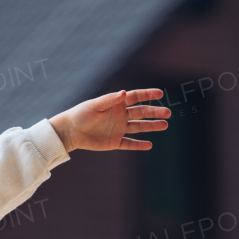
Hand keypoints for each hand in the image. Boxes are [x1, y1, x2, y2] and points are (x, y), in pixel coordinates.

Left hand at [48, 88, 170, 151]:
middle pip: (141, 113)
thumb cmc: (80, 114)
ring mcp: (118, 129)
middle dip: (155, 112)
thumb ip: (110, 100)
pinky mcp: (114, 142)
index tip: (160, 94)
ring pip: (139, 127)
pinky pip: (129, 144)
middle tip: (168, 113)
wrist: (69, 131)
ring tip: (165, 125)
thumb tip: (124, 92)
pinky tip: (149, 144)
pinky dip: (139, 145)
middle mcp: (120, 116)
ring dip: (151, 126)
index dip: (148, 95)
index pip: (135, 97)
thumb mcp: (95, 105)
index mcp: (116, 104)